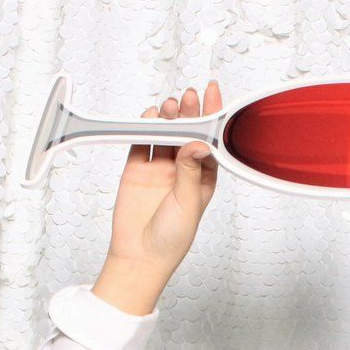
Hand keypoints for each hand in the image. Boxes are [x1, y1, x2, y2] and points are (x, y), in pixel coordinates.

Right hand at [105, 80, 222, 272]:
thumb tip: (198, 142)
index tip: (213, 94)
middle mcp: (182, 170)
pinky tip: (149, 117)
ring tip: (170, 107)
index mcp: (203, 178)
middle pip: (187, 134)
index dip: (212, 118)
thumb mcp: (188, 203)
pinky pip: (141, 143)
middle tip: (188, 98)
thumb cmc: (172, 238)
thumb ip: (190, 170)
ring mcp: (159, 169)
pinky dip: (144, 128)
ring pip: (164, 135)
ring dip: (167, 118)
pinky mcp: (136, 169)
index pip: (210, 142)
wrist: (140, 256)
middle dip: (189, 114)